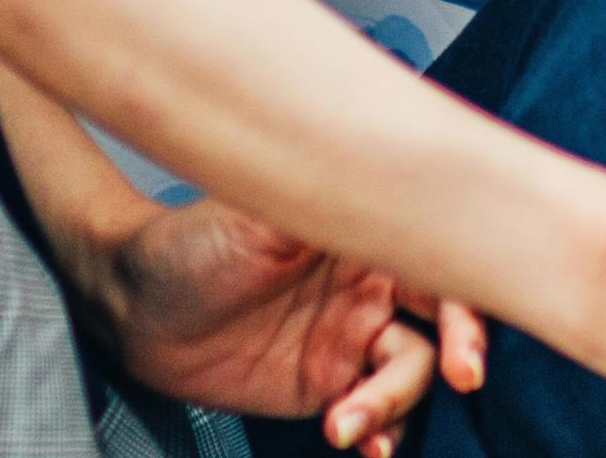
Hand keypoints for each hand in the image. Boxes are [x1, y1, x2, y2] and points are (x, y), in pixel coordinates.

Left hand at [79, 191, 485, 455]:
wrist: (133, 305)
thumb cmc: (195, 240)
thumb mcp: (264, 208)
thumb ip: (330, 199)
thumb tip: (387, 175)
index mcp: (373, 230)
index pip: (445, 254)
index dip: (471, 287)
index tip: (468, 325)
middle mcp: (374, 282)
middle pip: (445, 317)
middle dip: (459, 350)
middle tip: (457, 379)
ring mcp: (350, 338)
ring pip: (409, 372)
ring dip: (394, 403)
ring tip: (346, 424)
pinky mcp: (322, 387)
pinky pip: (370, 413)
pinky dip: (379, 433)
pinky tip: (366, 446)